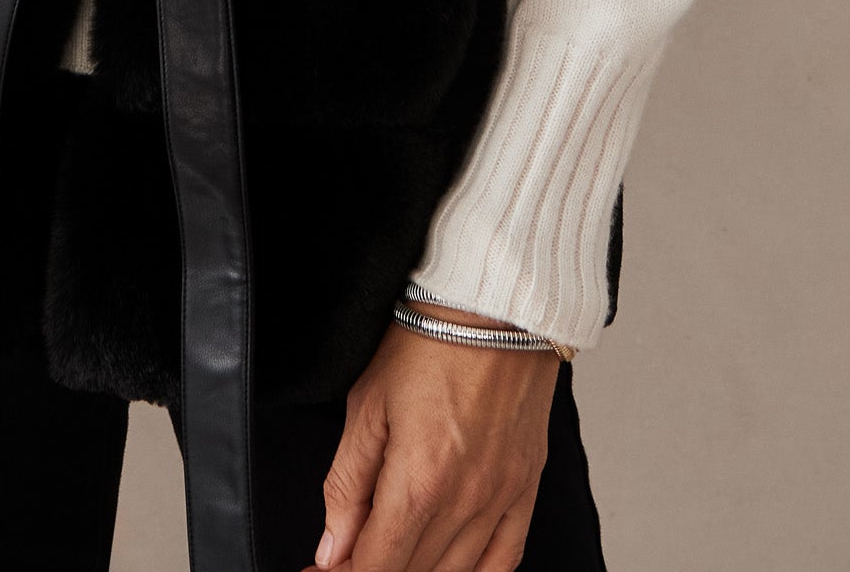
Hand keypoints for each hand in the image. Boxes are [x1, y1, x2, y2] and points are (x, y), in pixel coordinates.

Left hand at [314, 307, 557, 570]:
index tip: (323, 571)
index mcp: (419, 481)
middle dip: (372, 570)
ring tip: (389, 555)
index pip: (376, 567)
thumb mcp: (367, 404)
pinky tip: (450, 569)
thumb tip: (332, 548)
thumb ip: (347, 484)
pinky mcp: (526, 485)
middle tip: (347, 556)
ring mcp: (501, 497)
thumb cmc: (428, 341)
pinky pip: (505, 558)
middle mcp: (465, 500)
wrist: (494, 304)